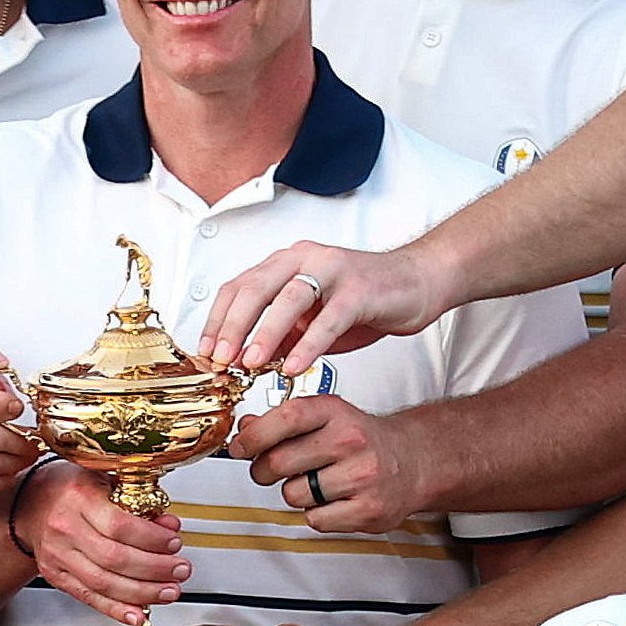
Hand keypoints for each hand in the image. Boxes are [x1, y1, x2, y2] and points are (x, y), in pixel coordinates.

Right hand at [26, 463, 186, 625]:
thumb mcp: (105, 480)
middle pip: (115, 558)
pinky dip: (116, 609)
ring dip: (142, 592)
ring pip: (104, 583)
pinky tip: (137, 614)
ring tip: (168, 591)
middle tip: (180, 570)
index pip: (120, 525)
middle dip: (155, 569)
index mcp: (79, 498)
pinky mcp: (55, 575)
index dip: (152, 539)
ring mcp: (57, 555)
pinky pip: (88, 598)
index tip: (173, 543)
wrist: (30, 504)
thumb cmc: (69, 489)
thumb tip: (169, 525)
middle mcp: (65, 528)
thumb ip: (138, 502)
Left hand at [201, 241, 449, 375]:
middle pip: (256, 288)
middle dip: (233, 326)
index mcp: (287, 263)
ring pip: (288, 299)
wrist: (418, 281)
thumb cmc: (366, 300)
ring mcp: (333, 270)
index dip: (218, 319)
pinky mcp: (360, 289)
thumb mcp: (313, 321)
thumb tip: (247, 359)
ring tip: (251, 363)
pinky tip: (296, 366)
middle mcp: (305, 259)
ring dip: (265, 333)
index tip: (206, 351)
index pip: (239, 286)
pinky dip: (309, 344)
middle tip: (221, 359)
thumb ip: (283, 335)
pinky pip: (329, 318)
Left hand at [237, 394, 432, 531]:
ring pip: (294, 495)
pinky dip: (317, 514)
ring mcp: (362, 476)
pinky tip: (333, 500)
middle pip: (279, 462)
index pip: (285, 418)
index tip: (239, 447)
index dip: (253, 436)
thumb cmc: (363, 439)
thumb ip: (283, 422)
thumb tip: (245, 429)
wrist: (413, 460)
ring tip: (316, 483)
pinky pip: (315, 519)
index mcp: (335, 412)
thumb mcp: (325, 417)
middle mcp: (350, 441)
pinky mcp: (368, 509)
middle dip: (264, 471)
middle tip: (271, 470)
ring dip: (296, 493)